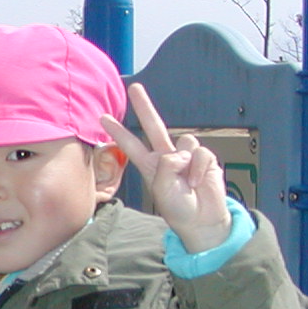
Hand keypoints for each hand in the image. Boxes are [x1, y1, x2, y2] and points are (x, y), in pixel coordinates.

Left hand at [102, 82, 232, 251]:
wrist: (202, 220)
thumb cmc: (179, 209)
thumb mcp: (162, 190)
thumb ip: (166, 167)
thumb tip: (178, 152)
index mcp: (150, 165)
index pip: (131, 145)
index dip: (118, 131)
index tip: (102, 118)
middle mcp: (166, 156)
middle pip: (154, 126)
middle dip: (145, 106)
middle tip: (134, 88)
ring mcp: (186, 156)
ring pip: (184, 142)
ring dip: (185, 164)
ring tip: (187, 183)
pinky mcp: (205, 158)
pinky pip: (200, 153)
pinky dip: (199, 168)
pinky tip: (198, 182)